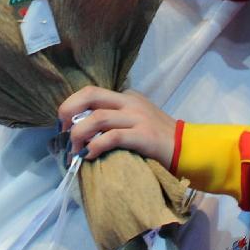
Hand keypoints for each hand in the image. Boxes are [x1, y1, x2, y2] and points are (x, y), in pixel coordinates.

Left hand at [59, 86, 176, 169]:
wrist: (187, 148)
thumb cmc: (158, 139)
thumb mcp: (136, 120)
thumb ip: (114, 119)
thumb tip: (82, 130)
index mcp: (127, 97)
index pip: (92, 93)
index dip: (71, 106)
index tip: (63, 125)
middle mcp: (130, 102)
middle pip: (91, 95)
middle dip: (68, 110)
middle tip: (61, 132)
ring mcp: (138, 118)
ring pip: (97, 118)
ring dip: (79, 135)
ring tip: (75, 152)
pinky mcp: (143, 135)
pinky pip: (112, 137)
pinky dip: (96, 146)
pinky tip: (90, 156)